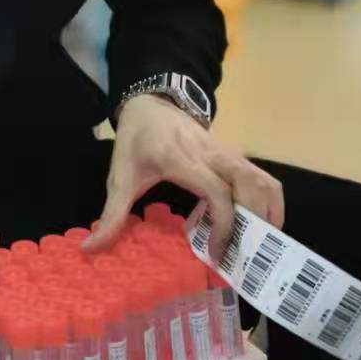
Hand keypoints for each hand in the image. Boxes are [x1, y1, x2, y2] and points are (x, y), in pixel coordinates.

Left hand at [86, 94, 284, 261]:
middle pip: (249, 185)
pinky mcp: (235, 155)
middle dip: (252, 223)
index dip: (223, 224)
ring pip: (262, 180)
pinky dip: (270, 202)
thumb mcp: (120, 176)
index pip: (216, 191)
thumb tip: (90, 249)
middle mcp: (211, 154)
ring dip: (267, 213)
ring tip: (259, 246)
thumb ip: (112, 214)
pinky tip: (262, 226)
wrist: (151, 103)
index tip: (215, 253)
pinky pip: (263, 177)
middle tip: (242, 257)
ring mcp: (227, 152)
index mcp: (181, 159)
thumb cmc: (136, 141)